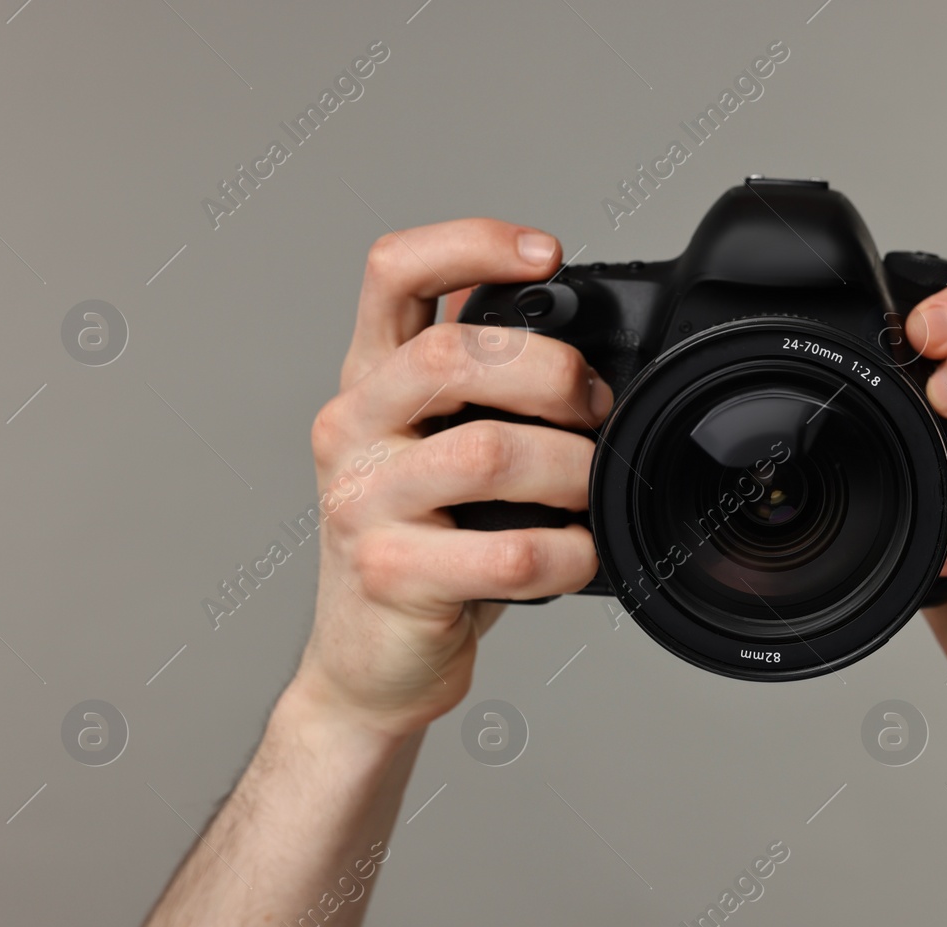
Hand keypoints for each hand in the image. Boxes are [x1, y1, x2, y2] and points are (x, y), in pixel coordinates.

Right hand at [294, 219, 611, 735]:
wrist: (369, 663)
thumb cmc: (424, 551)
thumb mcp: (436, 452)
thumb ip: (478, 393)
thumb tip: (579, 342)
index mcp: (369, 382)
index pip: (394, 273)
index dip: (471, 244)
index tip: (547, 253)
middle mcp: (351, 428)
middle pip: (455, 354)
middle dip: (554, 373)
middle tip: (595, 409)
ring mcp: (362, 502)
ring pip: (487, 452)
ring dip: (570, 470)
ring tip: (589, 492)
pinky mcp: (389, 574)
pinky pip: (504, 553)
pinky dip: (565, 554)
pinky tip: (576, 556)